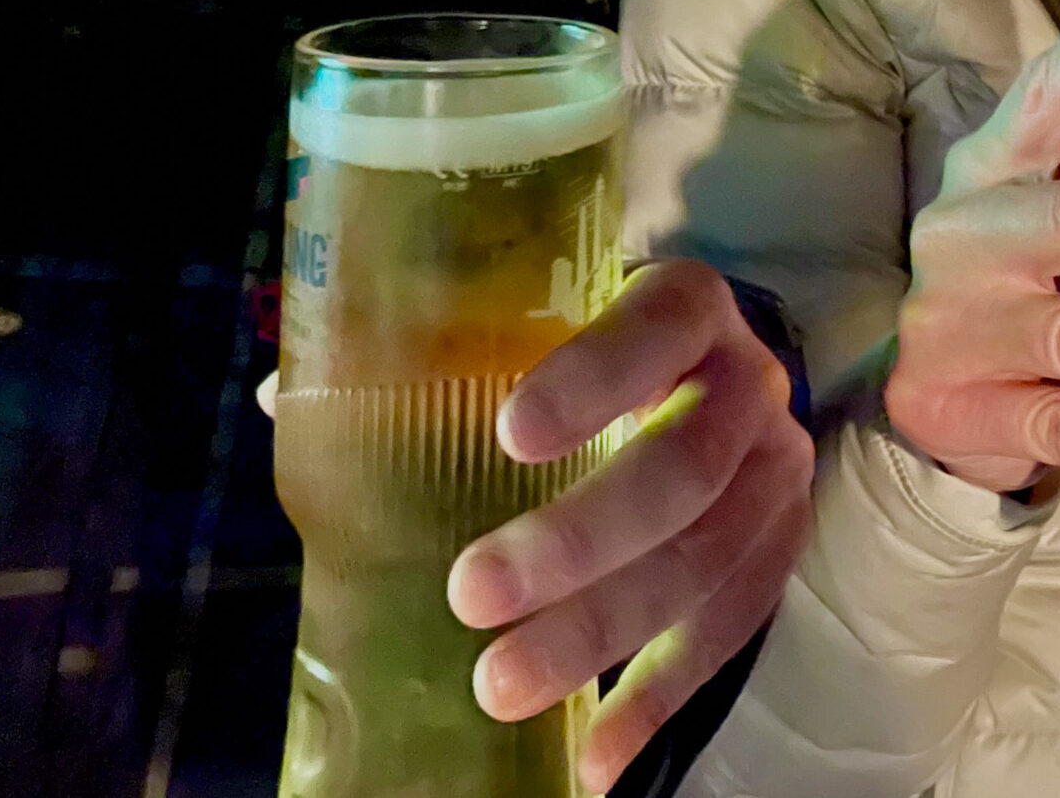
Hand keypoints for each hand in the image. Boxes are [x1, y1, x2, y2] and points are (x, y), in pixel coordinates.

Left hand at [443, 260, 814, 789]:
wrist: (713, 371)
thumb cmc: (592, 348)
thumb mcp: (534, 326)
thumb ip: (434, 355)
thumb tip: (281, 395)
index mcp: (685, 306)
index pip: (657, 327)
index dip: (594, 379)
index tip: (509, 435)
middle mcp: (746, 382)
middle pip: (684, 465)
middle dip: (580, 539)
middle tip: (474, 594)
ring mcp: (774, 470)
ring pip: (705, 559)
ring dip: (603, 634)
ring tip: (502, 686)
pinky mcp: (778, 546)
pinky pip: (730, 630)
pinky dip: (659, 697)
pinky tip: (596, 755)